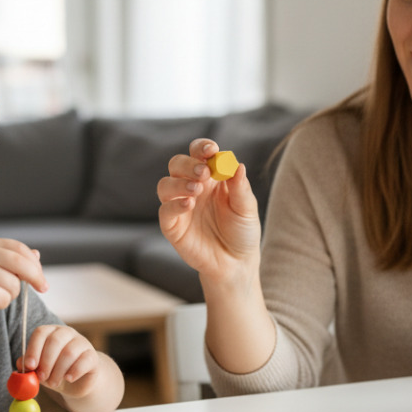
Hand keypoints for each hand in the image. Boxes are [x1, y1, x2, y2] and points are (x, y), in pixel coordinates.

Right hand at [0, 237, 46, 321]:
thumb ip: (11, 260)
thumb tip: (37, 255)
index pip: (20, 250)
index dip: (36, 264)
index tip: (42, 278)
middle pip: (22, 264)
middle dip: (36, 277)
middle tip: (43, 288)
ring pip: (14, 285)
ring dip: (10, 295)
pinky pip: (4, 298)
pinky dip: (0, 304)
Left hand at [20, 325, 100, 397]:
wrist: (77, 382)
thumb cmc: (54, 372)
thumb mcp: (38, 370)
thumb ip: (28, 366)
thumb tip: (20, 365)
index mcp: (50, 332)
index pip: (41, 333)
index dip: (33, 349)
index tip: (29, 366)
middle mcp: (66, 333)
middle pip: (55, 340)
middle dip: (46, 361)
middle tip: (41, 377)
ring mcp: (82, 342)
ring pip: (69, 352)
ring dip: (58, 371)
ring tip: (54, 382)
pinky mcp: (92, 355)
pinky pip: (84, 361)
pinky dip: (74, 371)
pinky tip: (69, 378)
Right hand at [156, 138, 261, 286]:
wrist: (236, 263)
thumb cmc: (242, 231)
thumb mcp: (246, 208)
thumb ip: (240, 187)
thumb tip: (237, 164)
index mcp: (210, 177)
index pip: (199, 153)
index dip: (202, 147)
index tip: (211, 149)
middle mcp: (191, 187)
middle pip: (177, 164)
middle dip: (189, 164)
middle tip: (204, 172)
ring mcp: (179, 206)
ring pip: (165, 185)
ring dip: (179, 183)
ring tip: (197, 190)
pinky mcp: (172, 226)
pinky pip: (165, 211)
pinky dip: (174, 205)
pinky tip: (189, 205)